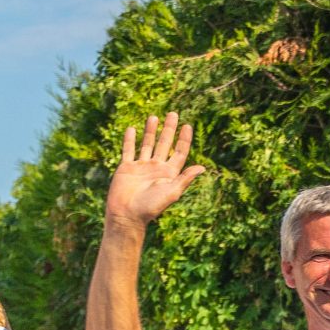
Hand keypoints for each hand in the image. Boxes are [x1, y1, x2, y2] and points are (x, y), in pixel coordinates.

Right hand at [104, 113, 208, 230]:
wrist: (127, 215)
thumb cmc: (151, 207)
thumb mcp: (172, 192)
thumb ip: (185, 178)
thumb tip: (202, 168)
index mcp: (169, 173)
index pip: (179, 152)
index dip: (184, 139)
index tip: (188, 125)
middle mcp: (156, 168)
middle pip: (164, 144)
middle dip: (169, 129)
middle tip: (173, 114)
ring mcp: (141, 167)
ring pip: (147, 144)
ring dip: (151, 131)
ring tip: (154, 117)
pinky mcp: (126, 168)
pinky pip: (128, 150)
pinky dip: (129, 140)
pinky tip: (132, 128)